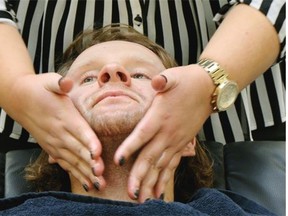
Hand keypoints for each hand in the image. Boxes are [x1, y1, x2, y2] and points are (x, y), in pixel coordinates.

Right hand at [10, 73, 105, 189]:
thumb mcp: (49, 81)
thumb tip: (66, 82)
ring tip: (98, 184)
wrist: (19, 99)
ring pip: (72, 161)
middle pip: (78, 150)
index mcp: (65, 117)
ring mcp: (55, 142)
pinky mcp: (51, 147)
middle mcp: (60, 133)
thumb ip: (59, 83)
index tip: (97, 153)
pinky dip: (75, 173)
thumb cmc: (39, 89)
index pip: (80, 131)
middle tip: (101, 175)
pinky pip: (65, 163)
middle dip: (90, 164)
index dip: (89, 142)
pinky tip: (86, 182)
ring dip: (85, 173)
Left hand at [114, 64, 213, 201]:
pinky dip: (165, 179)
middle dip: (139, 177)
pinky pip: (172, 165)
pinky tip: (159, 193)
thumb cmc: (187, 81)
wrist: (208, 89)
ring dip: (151, 184)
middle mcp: (168, 133)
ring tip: (143, 200)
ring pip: (161, 166)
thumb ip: (163, 81)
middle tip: (130, 194)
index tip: (118, 161)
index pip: (142, 135)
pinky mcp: (182, 144)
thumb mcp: (173, 77)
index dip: (130, 147)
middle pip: (151, 157)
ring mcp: (176, 141)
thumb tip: (157, 81)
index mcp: (161, 117)